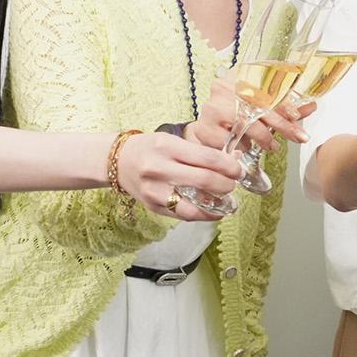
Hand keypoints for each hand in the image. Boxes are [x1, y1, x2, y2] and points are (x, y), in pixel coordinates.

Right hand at [114, 131, 243, 222]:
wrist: (118, 162)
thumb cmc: (150, 149)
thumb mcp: (172, 141)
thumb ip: (199, 152)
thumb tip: (233, 161)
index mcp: (167, 146)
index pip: (207, 157)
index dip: (228, 166)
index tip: (238, 170)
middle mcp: (159, 168)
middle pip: (204, 180)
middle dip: (226, 184)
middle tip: (233, 184)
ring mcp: (155, 190)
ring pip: (194, 205)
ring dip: (217, 205)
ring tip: (227, 203)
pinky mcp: (153, 207)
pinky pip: (184, 215)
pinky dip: (203, 215)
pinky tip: (213, 211)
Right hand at [189, 75, 311, 153]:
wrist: (209, 125)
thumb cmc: (238, 113)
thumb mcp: (264, 106)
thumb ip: (287, 107)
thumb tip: (312, 106)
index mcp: (238, 75)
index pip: (264, 86)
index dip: (283, 101)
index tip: (297, 115)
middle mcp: (222, 87)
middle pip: (257, 106)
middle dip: (282, 124)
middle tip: (299, 137)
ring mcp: (210, 108)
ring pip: (245, 124)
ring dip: (263, 137)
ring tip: (271, 145)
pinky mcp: (203, 128)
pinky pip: (230, 141)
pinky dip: (242, 146)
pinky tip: (246, 146)